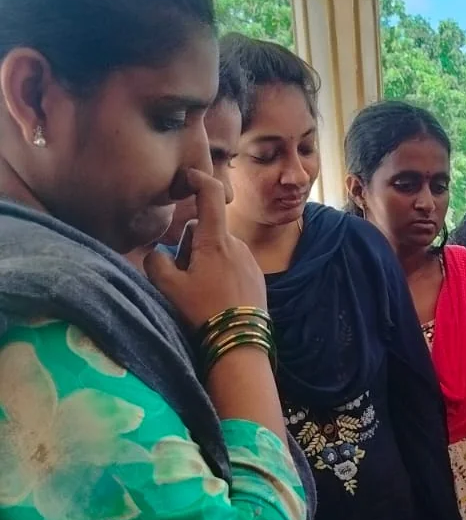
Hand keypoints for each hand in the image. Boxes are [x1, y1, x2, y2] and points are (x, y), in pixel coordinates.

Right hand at [145, 169, 266, 328]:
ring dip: (206, 261)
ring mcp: (250, 261)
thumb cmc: (204, 312)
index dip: (198, 178)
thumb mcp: (168, 288)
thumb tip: (157, 254)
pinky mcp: (257, 277)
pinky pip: (232, 265)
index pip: (210, 194)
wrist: (240, 343)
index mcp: (216, 240)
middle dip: (191, 246)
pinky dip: (221, 274)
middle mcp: (237, 244)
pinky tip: (217, 299)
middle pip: (206, 230)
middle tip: (185, 276)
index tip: (187, 176)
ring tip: (202, 292)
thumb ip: (154, 262)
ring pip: (218, 249)